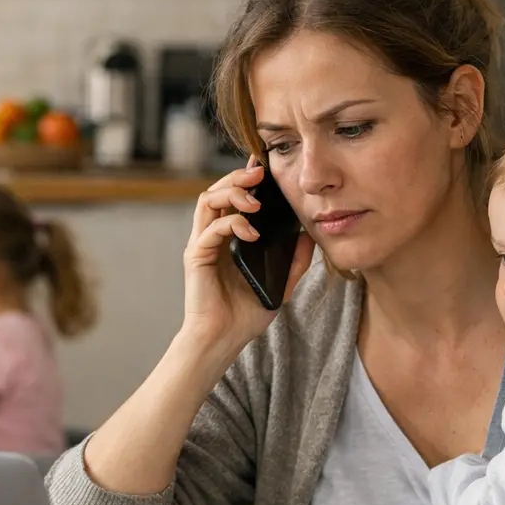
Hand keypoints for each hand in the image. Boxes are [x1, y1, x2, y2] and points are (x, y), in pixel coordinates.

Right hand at [181, 159, 314, 350]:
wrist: (224, 339)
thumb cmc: (245, 315)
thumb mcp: (281, 284)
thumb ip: (294, 260)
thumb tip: (309, 235)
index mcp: (229, 238)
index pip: (233, 198)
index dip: (246, 178)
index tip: (264, 165)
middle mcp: (212, 236)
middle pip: (217, 190)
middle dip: (238, 177)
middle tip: (260, 173)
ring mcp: (202, 244)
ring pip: (207, 200)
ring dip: (231, 192)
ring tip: (255, 201)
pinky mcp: (196, 256)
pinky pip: (210, 229)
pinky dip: (231, 224)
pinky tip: (251, 233)